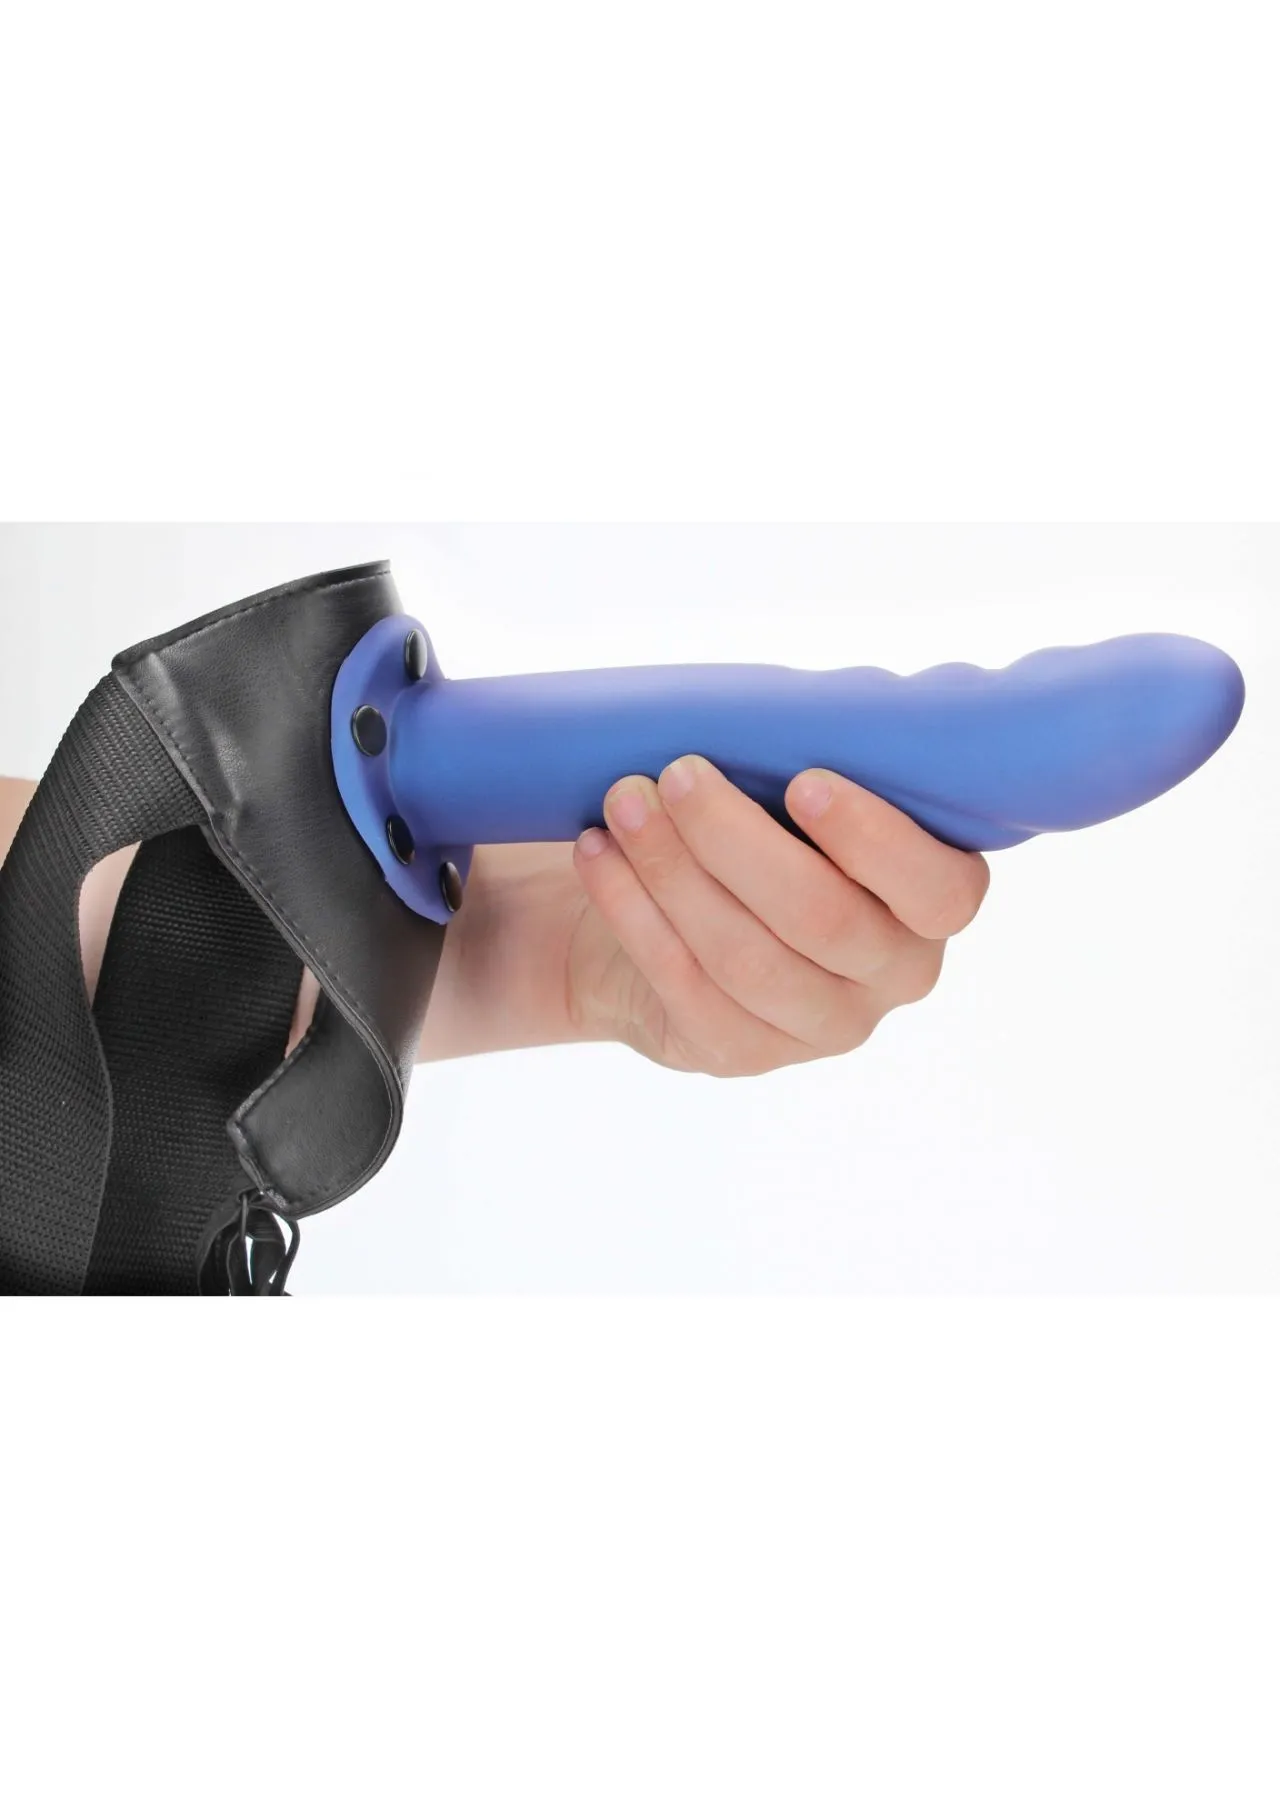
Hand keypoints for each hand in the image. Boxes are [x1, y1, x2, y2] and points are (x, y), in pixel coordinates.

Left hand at [565, 756, 989, 1076]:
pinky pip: (683, 983)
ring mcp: (819, 1026)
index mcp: (935, 903)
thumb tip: (798, 708)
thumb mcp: (807, 784)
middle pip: (820, 917)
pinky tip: (599, 854)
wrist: (677, 909)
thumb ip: (832, 755)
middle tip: (678, 772)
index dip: (873, 840)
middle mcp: (894, 975)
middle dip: (736, 838)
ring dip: (672, 869)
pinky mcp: (742, 1052)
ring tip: (622, 801)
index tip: (803, 780)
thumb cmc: (764, 822)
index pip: (938, 891)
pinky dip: (632, 910)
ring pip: (743, 954)